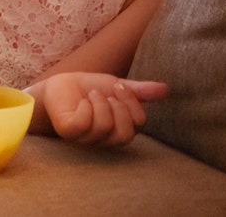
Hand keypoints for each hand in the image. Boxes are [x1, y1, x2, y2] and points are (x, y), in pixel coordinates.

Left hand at [33, 72, 168, 147]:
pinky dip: (86, 108)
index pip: (138, 125)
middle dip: (119, 107)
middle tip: (108, 92)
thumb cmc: (88, 89)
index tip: (120, 86)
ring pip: (105, 128)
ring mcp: (85, 138)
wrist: (59, 84)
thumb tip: (166, 89)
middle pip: (125, 134)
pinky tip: (81, 102)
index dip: (132, 104)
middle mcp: (104, 139)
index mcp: (119, 129)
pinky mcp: (68, 132)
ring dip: (100, 104)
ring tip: (92, 94)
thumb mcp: (116, 86)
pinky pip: (83, 124)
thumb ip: (138, 91)